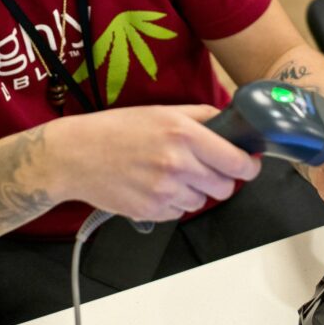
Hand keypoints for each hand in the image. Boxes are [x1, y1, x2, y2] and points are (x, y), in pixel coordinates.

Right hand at [52, 104, 260, 221]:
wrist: (75, 156)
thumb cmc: (115, 129)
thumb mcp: (161, 112)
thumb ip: (200, 117)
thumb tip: (232, 124)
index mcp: (183, 133)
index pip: (236, 161)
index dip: (248, 165)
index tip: (248, 163)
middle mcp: (178, 164)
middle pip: (225, 187)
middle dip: (220, 179)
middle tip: (203, 167)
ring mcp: (165, 191)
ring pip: (202, 201)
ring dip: (195, 191)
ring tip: (168, 174)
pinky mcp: (153, 212)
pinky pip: (179, 212)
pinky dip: (174, 202)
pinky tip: (154, 186)